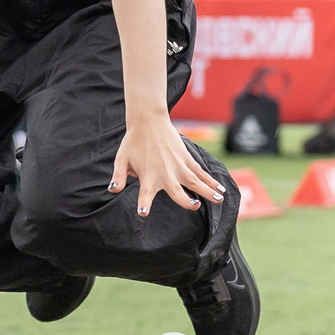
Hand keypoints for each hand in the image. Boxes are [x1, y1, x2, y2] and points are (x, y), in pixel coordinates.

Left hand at [110, 97, 223, 216]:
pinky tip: (221, 189)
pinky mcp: (186, 158)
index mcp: (148, 177)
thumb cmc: (133, 142)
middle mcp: (165, 173)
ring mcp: (178, 166)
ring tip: (219, 200)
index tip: (143, 213)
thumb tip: (112, 190)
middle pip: (177, 191)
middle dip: (185, 200)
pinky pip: (200, 172)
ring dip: (207, 191)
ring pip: (195, 181)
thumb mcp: (121, 159)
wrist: (148, 121)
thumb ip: (119, 176)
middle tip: (194, 206)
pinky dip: (211, 180)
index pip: (144, 194)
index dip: (143, 204)